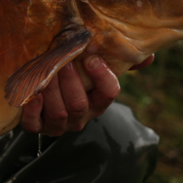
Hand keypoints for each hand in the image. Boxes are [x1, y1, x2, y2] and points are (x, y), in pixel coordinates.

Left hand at [20, 54, 151, 135]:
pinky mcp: (36, 126)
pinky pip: (34, 124)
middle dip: (71, 82)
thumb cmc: (73, 75)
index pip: (109, 93)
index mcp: (97, 101)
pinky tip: (33, 94)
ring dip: (52, 91)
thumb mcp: (95, 67)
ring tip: (46, 71)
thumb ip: (121, 60)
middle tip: (63, 61)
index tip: (92, 58)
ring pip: (59, 113)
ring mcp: (58, 124)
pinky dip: (33, 109)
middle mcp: (80, 116)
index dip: (102, 77)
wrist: (41, 87)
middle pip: (79, 104)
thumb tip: (149, 56)